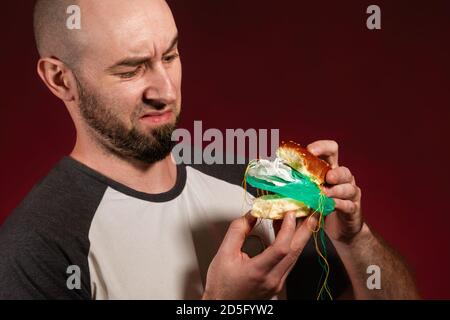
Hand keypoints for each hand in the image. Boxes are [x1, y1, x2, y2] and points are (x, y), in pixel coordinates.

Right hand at [202, 211, 316, 299]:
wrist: (223, 304)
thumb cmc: (221, 284)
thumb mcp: (224, 253)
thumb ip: (238, 231)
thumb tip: (252, 214)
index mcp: (258, 272)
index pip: (281, 248)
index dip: (287, 228)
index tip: (289, 212)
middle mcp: (272, 280)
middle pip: (295, 251)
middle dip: (306, 229)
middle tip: (312, 212)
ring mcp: (277, 283)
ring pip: (294, 256)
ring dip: (300, 236)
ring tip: (301, 218)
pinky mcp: (278, 283)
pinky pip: (289, 261)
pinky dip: (291, 244)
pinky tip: (288, 233)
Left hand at [307, 140, 362, 243]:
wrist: (340, 227)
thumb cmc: (321, 206)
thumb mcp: (308, 191)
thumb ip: (298, 183)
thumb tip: (276, 178)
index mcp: (331, 169)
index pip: (331, 150)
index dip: (322, 147)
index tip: (310, 151)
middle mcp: (343, 179)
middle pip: (344, 170)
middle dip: (336, 173)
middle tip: (327, 177)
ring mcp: (350, 194)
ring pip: (348, 187)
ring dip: (336, 190)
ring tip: (324, 194)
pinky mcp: (353, 209)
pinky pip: (349, 205)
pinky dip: (340, 204)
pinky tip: (332, 205)